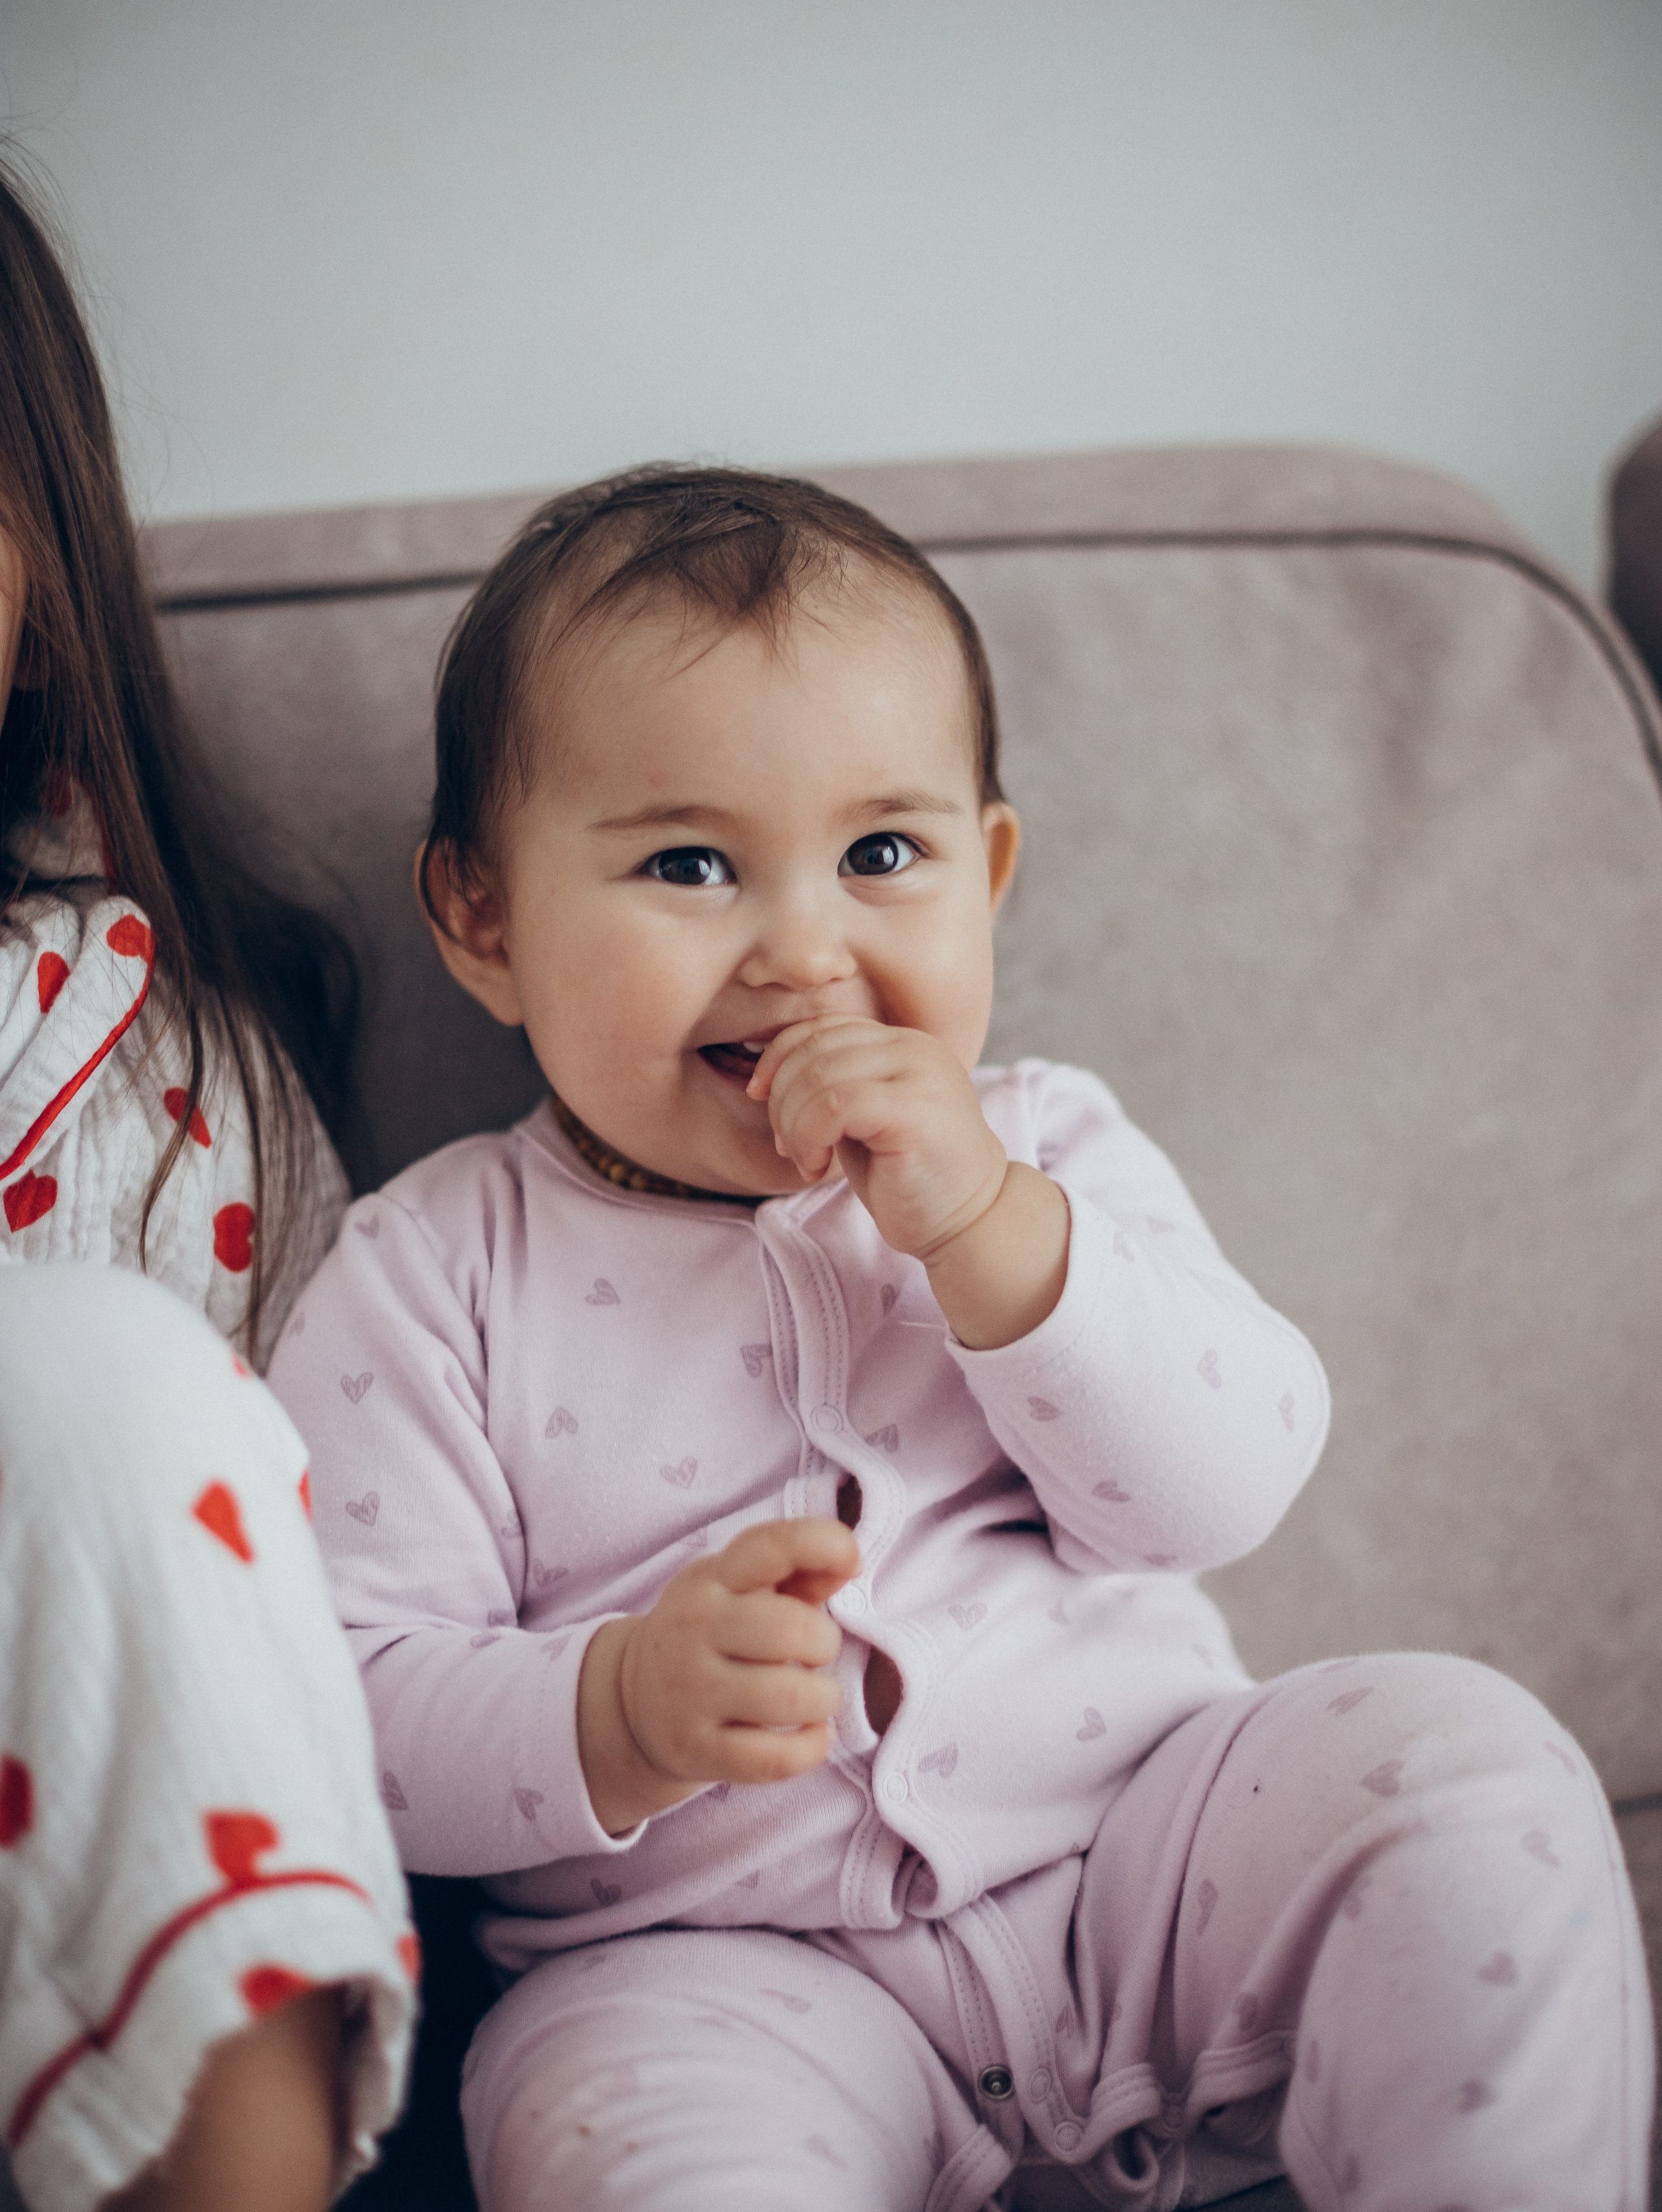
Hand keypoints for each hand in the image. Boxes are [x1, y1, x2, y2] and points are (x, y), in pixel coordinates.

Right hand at [577, 1518, 857, 1834]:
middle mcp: (693, 1628)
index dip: (825, 1543)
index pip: (771, 1545)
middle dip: (825, 1643)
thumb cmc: (716, 1634)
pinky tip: (811, 1735)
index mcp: (710, 1578)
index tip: (853, 1561)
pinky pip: (776, 1758)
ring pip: (791, 1697)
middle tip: (815, 1655)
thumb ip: (801, 1570)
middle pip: (790, 1629)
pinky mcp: (696, 1748)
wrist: (635, 1699)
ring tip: (815, 1697)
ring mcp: (690, 1691)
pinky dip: (811, 1748)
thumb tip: (850, 1560)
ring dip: (824, 1698)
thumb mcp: (745, 1589)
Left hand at [748, 1014, 1008, 1261]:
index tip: (760, 1097)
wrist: (968, 1223)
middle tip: (788, 1145)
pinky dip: (809, 1136)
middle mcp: (914, 1047)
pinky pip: (835, 1104)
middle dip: (782, 1098)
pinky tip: (818, 1166)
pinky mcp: (915, 1109)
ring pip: (819, 1076)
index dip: (779, 1057)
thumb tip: (764, 1076)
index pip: (823, 1026)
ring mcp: (919, 1073)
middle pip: (815, 1048)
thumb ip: (829, 1087)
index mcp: (902, 1044)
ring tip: (805, 1159)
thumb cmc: (909, 1179)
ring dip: (793, 1123)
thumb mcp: (861, 1121)